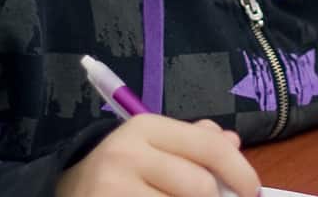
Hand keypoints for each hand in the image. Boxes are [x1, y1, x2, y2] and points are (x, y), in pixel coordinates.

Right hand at [57, 116, 258, 196]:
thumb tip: (233, 142)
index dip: (241, 172)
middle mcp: (127, 154)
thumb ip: (194, 142)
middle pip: (200, 187)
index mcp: (145, 128)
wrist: (64, 190)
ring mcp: (114, 189)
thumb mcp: (153, 146)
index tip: (253, 192)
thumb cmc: (120, 170)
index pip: (209, 147)